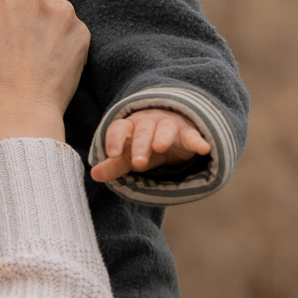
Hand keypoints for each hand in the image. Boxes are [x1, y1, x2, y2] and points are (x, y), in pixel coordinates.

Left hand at [91, 107, 209, 183]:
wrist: (172, 127)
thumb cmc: (145, 143)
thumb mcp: (129, 155)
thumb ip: (114, 164)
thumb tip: (94, 175)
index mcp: (130, 126)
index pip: (118, 128)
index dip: (114, 140)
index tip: (112, 154)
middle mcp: (148, 122)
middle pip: (142, 131)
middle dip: (140, 145)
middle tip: (138, 162)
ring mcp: (169, 125)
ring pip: (165, 129)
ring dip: (162, 137)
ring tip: (160, 147)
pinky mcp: (188, 132)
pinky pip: (192, 136)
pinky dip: (198, 141)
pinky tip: (204, 149)